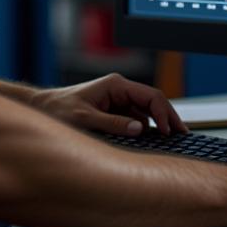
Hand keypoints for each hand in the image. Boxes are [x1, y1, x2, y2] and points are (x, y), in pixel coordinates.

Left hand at [34, 73, 187, 136]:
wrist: (43, 109)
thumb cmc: (58, 110)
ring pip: (147, 112)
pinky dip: (147, 130)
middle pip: (154, 103)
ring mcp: (118, 100)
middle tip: (183, 136)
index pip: (151, 96)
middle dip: (168, 118)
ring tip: (171, 141)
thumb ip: (112, 123)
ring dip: (158, 125)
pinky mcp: (114, 111)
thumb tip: (138, 129)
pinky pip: (136, 119)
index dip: (165, 113)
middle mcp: (120, 90)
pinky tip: (152, 141)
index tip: (170, 132)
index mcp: (116, 85)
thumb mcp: (85, 119)